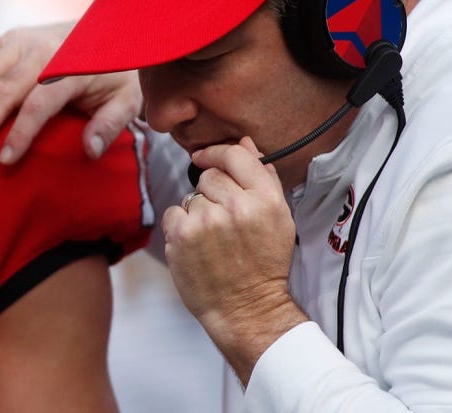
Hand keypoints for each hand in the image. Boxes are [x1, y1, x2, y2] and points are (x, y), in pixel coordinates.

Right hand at [0, 23, 140, 163]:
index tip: (6, 160)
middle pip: (6, 88)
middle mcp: (42, 50)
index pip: (40, 104)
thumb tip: (91, 149)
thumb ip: (110, 123)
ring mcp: (21, 40)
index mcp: (70, 67)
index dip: (22, 132)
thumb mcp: (128, 97)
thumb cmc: (117, 70)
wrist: (112, 27)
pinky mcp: (9, 37)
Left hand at [160, 137, 304, 384]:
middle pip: (208, 176)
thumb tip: (245, 143)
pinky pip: (173, 213)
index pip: (234, 155)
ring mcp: (206, 221)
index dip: (216, 153)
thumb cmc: (263, 264)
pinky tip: (197, 246)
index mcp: (265, 200)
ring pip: (191, 196)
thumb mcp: (278, 219)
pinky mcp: (181, 236)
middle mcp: (236, 207)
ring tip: (213, 239)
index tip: (205, 157)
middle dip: (211, 192)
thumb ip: (262, 178)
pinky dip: (180, 227)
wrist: (248, 309)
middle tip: (223, 221)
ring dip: (197, 212)